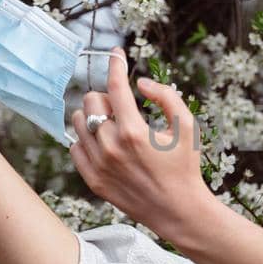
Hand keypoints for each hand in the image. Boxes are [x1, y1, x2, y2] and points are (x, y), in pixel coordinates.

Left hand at [69, 47, 213, 238]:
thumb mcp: (187, 127)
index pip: (116, 86)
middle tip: (123, 107)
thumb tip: (141, 82)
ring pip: (78, 123)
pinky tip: (106, 145)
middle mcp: (111, 146)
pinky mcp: (93, 180)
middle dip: (107, 96)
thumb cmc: (185, 167)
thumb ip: (166, 97)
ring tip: (114, 126)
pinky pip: (75, 147)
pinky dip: (88, 140)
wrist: (178, 211)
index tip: (116, 52)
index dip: (116, 64)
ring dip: (94, 117)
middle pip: (91, 100)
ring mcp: (99, 164)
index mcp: (134, 131)